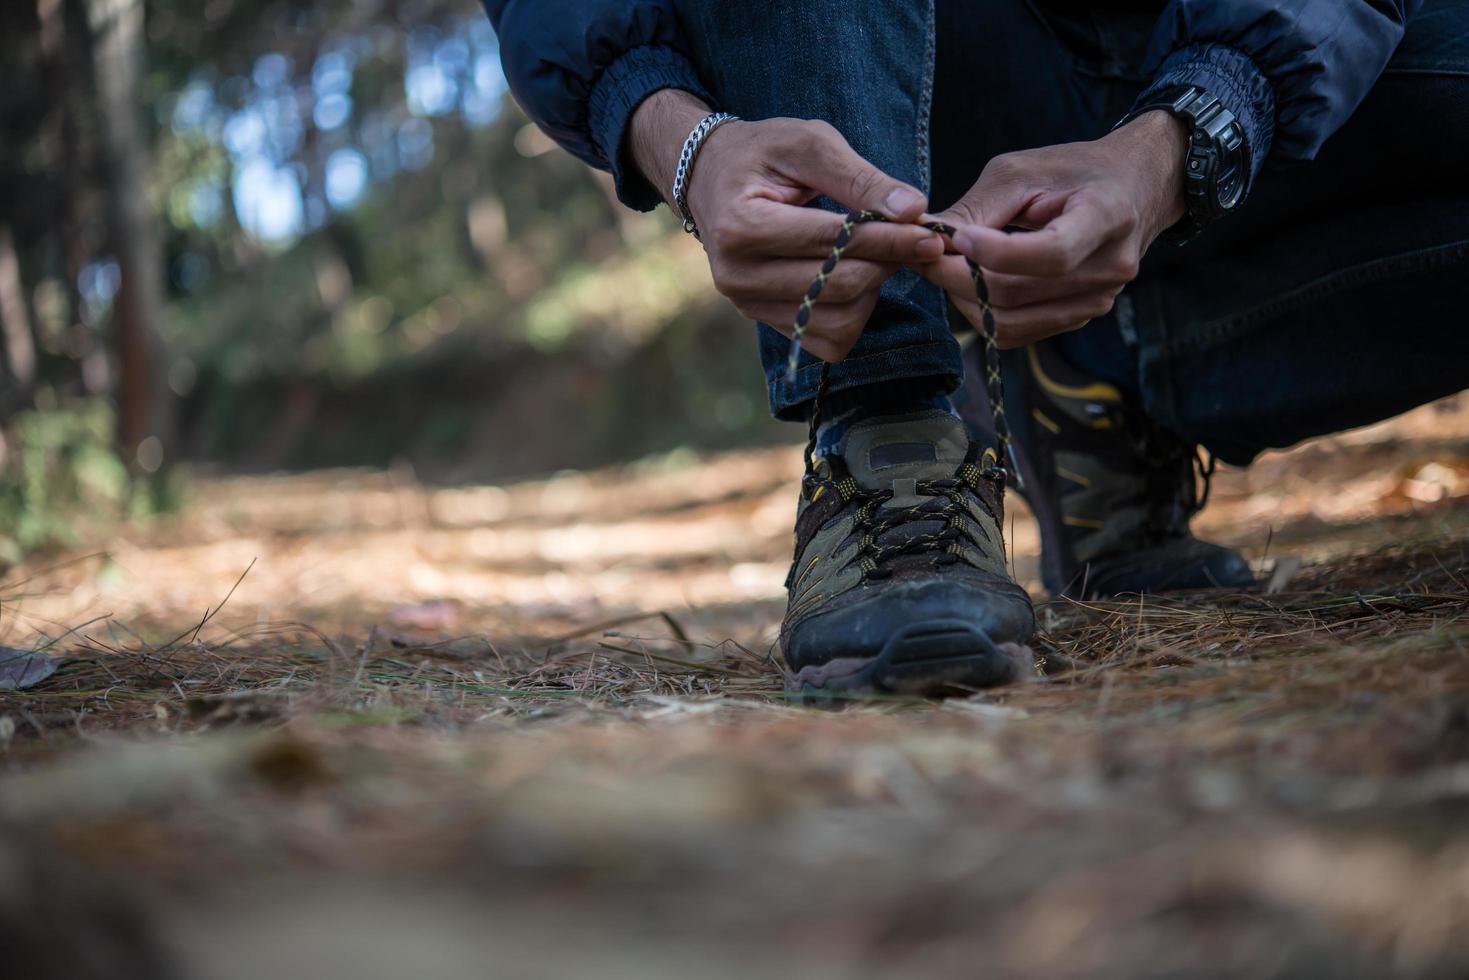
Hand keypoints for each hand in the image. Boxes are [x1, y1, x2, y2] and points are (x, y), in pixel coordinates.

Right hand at [630, 90, 944, 361]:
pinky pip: (829, 340)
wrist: (712, 180)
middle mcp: (737, 277)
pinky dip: (856, 315)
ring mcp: (748, 306)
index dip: (888, 239)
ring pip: (838, 320)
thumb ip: (860, 177)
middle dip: (887, 263)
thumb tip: (914, 210)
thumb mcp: (809, 144)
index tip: (930, 232)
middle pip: (838, 286)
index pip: (831, 242)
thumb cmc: (764, 153)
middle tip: (917, 240)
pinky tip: (857, 277)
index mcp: (741, 226)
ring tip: (881, 254)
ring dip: (874, 290)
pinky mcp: (766, 323)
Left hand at [917, 111, 1187, 347]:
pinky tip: (972, 282)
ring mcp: (1100, 299)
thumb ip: (977, 208)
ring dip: (965, 298)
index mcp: (1107, 216)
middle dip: (958, 277)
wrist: (1131, 189)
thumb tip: (926, 240)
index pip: (1051, 254)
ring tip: (946, 267)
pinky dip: (984, 312)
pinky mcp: (1080, 317)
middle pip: (1017, 293)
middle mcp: (1111, 266)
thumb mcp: (1023, 171)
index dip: (995, 253)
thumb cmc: (1073, 172)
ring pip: (1010, 321)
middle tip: (926, 254)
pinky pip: (1017, 332)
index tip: (956, 237)